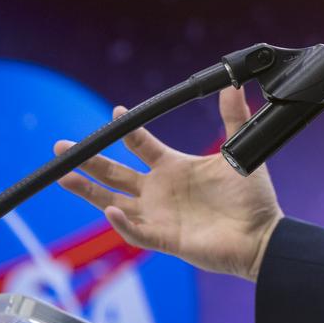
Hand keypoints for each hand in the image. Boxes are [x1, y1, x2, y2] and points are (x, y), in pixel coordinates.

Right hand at [53, 84, 283, 281]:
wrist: (262, 235)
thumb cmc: (251, 198)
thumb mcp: (238, 153)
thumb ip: (234, 117)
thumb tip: (232, 84)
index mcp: (174, 168)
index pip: (141, 145)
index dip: (127, 130)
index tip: (115, 112)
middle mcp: (160, 191)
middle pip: (114, 173)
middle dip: (89, 160)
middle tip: (61, 146)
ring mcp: (158, 215)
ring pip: (112, 202)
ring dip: (88, 191)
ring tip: (62, 176)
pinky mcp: (164, 238)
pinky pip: (136, 232)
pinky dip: (122, 223)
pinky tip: (109, 209)